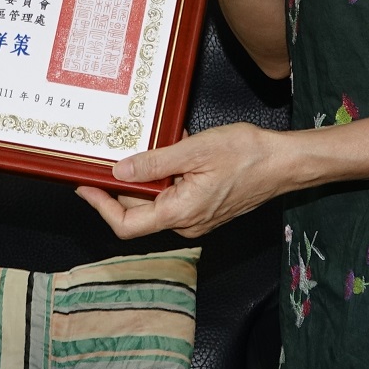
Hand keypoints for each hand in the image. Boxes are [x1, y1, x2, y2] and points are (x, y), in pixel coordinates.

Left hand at [75, 123, 292, 238]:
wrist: (285, 163)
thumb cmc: (247, 155)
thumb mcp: (194, 150)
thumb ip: (154, 162)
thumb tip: (119, 172)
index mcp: (180, 213)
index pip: (126, 224)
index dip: (100, 206)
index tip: (84, 185)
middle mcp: (185, 223)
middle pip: (139, 210)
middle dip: (124, 182)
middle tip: (114, 152)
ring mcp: (196, 218)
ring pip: (157, 200)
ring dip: (149, 174)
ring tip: (152, 144)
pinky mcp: (204, 208)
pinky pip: (174, 195)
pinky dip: (167, 174)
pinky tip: (175, 149)